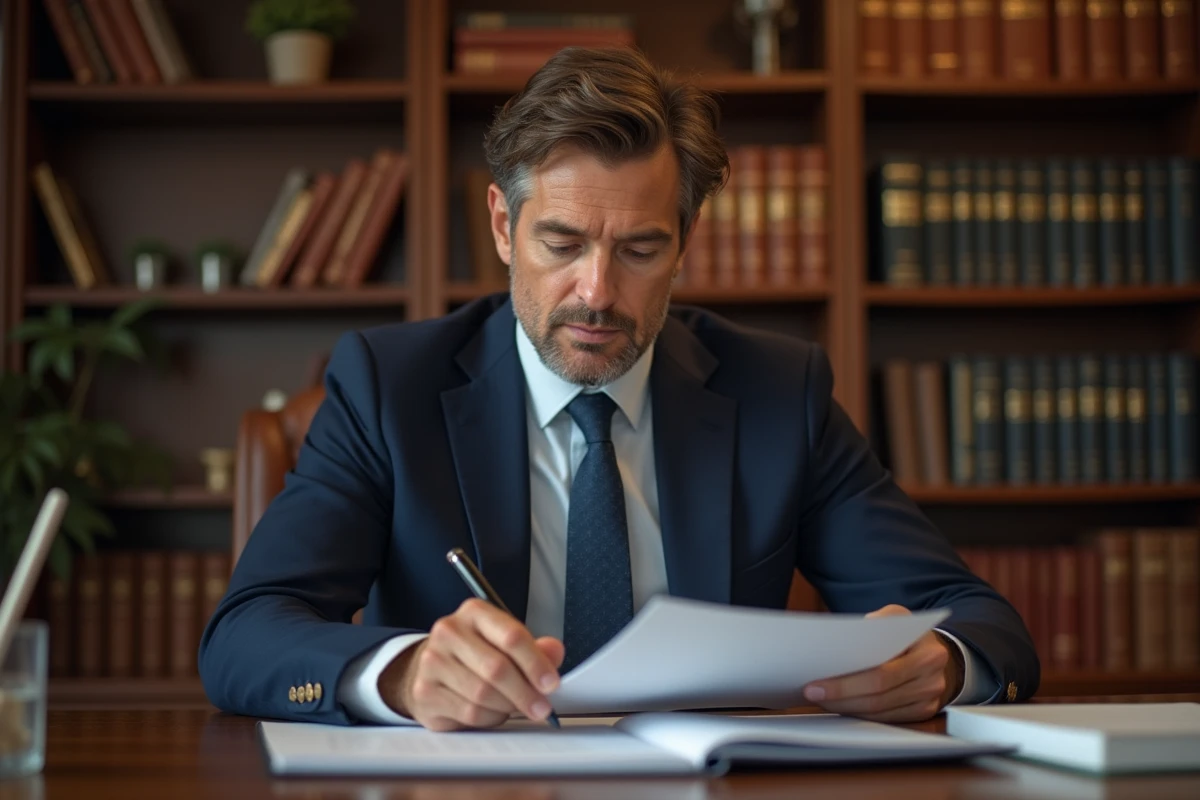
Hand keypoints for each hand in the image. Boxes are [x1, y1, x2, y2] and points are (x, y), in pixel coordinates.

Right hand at [377, 598, 564, 730]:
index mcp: (474, 613)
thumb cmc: (474, 653)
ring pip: (483, 695)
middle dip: (525, 693)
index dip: (536, 663)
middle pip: (497, 668)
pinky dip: (489, 718)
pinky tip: (492, 712)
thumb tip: (554, 652)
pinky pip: (468, 713)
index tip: (551, 683)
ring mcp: (433, 662)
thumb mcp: (505, 642)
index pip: (511, 637)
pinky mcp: (425, 692)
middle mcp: (450, 632)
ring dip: (506, 707)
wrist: (429, 668)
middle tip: (541, 707)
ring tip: (513, 706)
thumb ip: (534, 648)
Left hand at [801, 604, 963, 722]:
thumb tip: (846, 637)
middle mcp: (931, 680)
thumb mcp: (897, 616)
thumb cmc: (907, 633)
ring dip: (846, 708)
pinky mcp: (922, 713)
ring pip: (880, 712)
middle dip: (840, 697)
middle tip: (811, 693)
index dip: (845, 683)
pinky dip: (861, 714)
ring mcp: (929, 700)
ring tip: (820, 700)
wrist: (937, 652)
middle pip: (878, 697)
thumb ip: (877, 621)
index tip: (815, 682)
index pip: (881, 675)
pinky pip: (886, 719)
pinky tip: (841, 706)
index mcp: (927, 653)